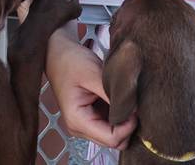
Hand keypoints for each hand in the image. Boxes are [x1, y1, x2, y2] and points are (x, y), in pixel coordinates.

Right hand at [47, 32, 136, 148]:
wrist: (58, 53)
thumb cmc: (72, 62)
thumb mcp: (94, 74)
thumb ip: (113, 95)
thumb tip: (136, 110)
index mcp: (78, 120)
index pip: (112, 139)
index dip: (128, 126)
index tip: (136, 106)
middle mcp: (80, 128)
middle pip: (114, 141)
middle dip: (128, 125)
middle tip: (134, 103)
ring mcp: (85, 124)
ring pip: (114, 135)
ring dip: (124, 121)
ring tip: (127, 99)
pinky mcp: (91, 117)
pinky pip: (111, 125)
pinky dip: (120, 116)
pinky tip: (120, 99)